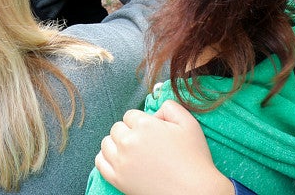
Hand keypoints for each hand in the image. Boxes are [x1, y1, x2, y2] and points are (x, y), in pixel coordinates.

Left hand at [95, 100, 234, 194]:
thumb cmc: (193, 158)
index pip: (130, 115)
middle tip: (144, 142)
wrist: (194, 192)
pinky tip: (119, 160)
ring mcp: (121, 162)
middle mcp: (129, 141)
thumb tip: (155, 111)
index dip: (141, 121)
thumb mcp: (189, 123)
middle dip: (128, 131)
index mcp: (145, 125)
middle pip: (117, 127)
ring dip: (117, 143)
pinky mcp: (118, 180)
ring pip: (106, 142)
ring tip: (132, 150)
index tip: (151, 131)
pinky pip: (100, 162)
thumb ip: (170, 107)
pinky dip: (106, 158)